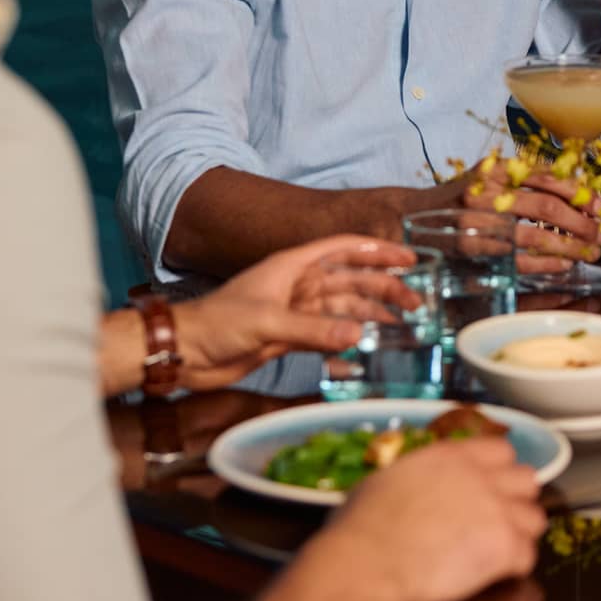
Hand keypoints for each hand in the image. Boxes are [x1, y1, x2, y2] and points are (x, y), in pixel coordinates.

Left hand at [172, 236, 416, 389]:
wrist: (185, 351)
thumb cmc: (216, 323)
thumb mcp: (266, 321)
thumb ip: (313, 329)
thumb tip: (358, 333)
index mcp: (292, 266)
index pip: (344, 249)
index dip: (377, 251)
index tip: (408, 257)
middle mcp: (299, 285)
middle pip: (351, 280)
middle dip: (384, 287)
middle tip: (416, 301)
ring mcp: (296, 311)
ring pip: (345, 308)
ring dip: (372, 314)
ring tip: (403, 323)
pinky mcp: (291, 336)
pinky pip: (330, 333)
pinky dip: (350, 336)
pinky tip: (371, 341)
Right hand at [330, 438, 544, 600]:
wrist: (370, 560)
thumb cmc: (364, 524)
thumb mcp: (388, 479)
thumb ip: (418, 476)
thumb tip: (416, 487)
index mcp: (454, 456)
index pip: (502, 451)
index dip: (498, 472)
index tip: (489, 489)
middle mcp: (482, 477)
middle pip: (527, 481)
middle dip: (516, 501)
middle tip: (497, 522)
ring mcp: (498, 510)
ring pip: (536, 518)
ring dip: (520, 535)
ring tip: (498, 552)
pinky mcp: (504, 546)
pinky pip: (528, 556)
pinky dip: (514, 568)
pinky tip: (493, 575)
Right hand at [364, 167, 600, 274]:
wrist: (408, 217)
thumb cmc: (458, 200)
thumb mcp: (490, 179)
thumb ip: (527, 182)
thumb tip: (579, 195)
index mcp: (498, 168)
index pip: (550, 178)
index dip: (581, 195)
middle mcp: (488, 190)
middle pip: (549, 208)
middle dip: (582, 225)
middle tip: (600, 236)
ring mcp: (477, 219)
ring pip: (535, 236)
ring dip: (568, 248)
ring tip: (586, 254)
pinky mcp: (470, 246)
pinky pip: (516, 259)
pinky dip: (543, 264)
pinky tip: (560, 267)